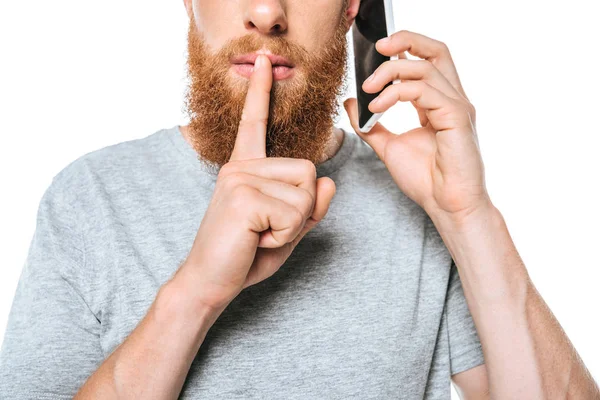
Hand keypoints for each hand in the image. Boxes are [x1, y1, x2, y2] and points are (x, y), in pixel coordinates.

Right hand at [178, 55, 335, 311]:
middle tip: (266, 230)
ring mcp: (240, 177)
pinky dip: (284, 236)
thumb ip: (310, 206)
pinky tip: (256, 240)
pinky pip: (295, 212)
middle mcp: (240, 165)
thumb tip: (330, 181)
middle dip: (302, 210)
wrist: (209, 282)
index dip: (261, 92)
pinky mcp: (243, 196)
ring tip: (260, 235)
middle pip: (309, 172)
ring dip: (293, 225)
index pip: (255, 123)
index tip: (263, 61)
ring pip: (306, 193)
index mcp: (246, 168)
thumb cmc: (245, 255)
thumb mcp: (287, 229)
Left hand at [344, 30, 490, 222]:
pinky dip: (396, 94)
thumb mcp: (388, 147)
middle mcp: (451, 99)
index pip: (427, 60)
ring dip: (390, 74)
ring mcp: (457, 107)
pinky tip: (377, 107)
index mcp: (438, 103)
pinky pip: (425, 92)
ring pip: (425, 68)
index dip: (404, 47)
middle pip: (435, 51)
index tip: (376, 51)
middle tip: (377, 49)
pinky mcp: (457, 118)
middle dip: (406, 41)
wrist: (447, 206)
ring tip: (367, 90)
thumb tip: (351, 101)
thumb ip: (371, 124)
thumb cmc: (426, 180)